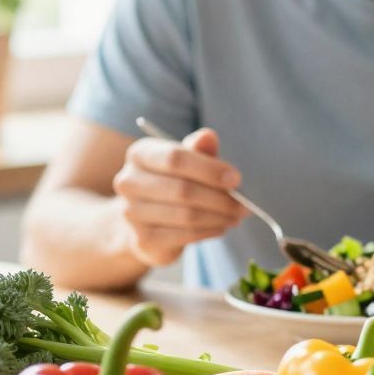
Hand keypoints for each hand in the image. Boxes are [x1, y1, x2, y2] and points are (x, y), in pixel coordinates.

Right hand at [113, 127, 245, 266]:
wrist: (143, 221)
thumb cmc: (172, 183)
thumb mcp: (187, 162)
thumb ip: (199, 150)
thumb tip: (208, 135)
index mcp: (140, 154)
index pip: (176, 158)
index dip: (210, 169)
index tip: (236, 179)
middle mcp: (129, 182)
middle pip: (183, 190)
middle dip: (221, 198)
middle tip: (244, 205)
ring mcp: (132, 212)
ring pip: (187, 215)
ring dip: (220, 217)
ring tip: (236, 215)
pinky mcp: (143, 239)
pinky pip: (185, 235)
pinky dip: (210, 231)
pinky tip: (221, 227)